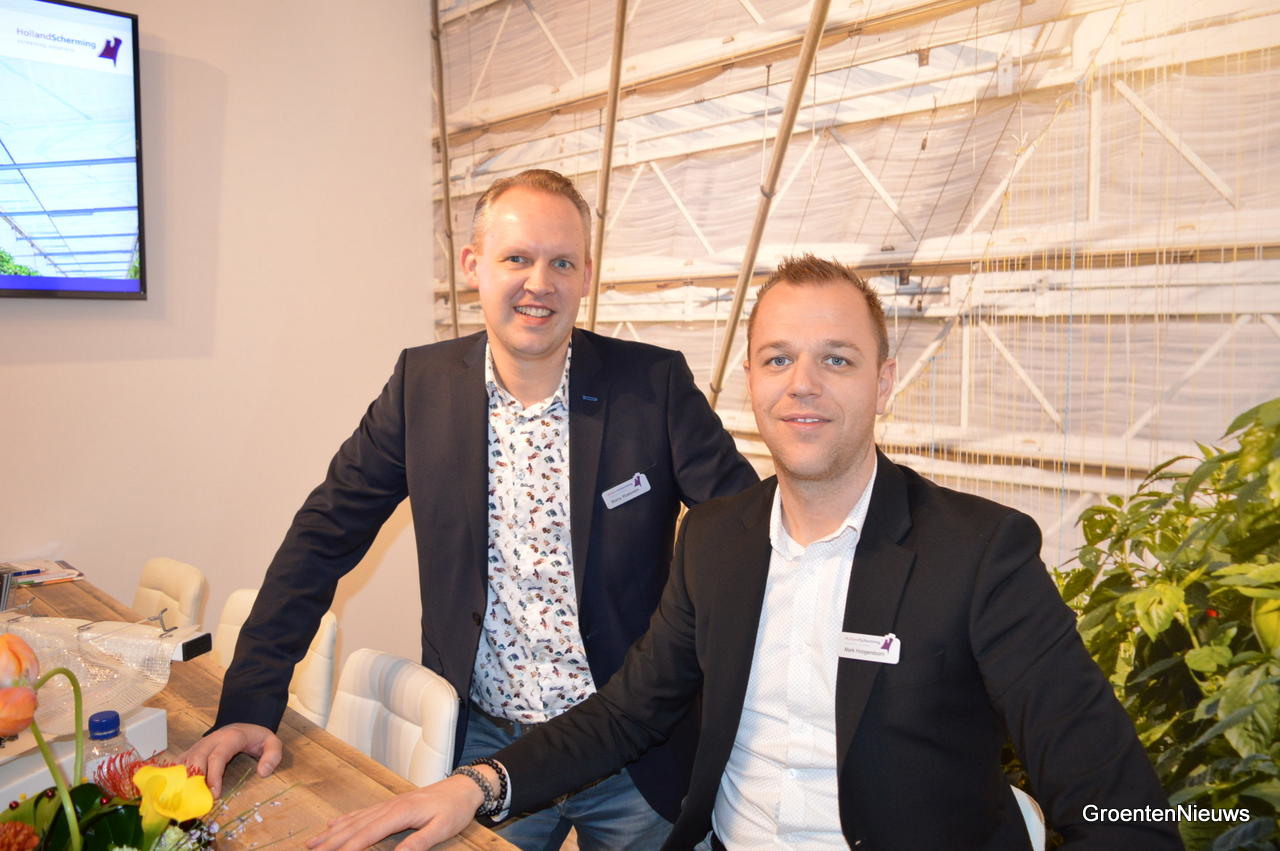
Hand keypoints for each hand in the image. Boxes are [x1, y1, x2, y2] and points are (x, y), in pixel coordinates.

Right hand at [180, 723, 282, 796]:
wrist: (243, 725)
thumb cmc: (256, 738)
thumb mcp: (272, 743)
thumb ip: (273, 756)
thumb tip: (263, 772)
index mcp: (231, 738)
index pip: (218, 756)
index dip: (214, 776)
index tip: (214, 795)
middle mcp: (211, 740)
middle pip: (197, 758)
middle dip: (195, 780)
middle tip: (198, 800)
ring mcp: (200, 745)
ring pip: (185, 760)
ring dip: (183, 779)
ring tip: (185, 799)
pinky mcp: (192, 750)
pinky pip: (179, 762)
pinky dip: (175, 776)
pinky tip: (174, 790)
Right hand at [306, 775, 484, 850]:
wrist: (463, 787)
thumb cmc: (454, 809)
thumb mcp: (442, 828)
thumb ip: (418, 843)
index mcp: (400, 813)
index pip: (366, 835)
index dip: (346, 849)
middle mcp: (388, 807)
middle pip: (353, 828)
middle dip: (330, 842)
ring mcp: (388, 805)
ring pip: (353, 820)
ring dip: (332, 833)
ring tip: (311, 843)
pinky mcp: (390, 805)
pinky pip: (362, 814)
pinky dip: (344, 821)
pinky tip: (333, 825)